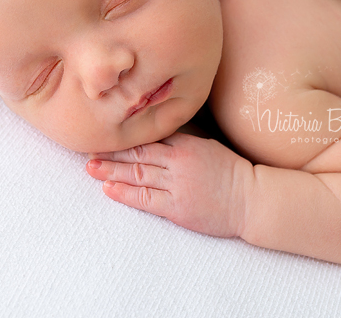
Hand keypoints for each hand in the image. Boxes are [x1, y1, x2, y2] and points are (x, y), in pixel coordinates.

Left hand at [86, 132, 253, 238]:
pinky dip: (126, 193)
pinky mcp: (177, 208)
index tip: (106, 132)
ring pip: (138, 174)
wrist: (252, 199)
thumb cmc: (232, 172)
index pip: (150, 137)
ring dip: (112, 171)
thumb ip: (184, 140)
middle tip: (88, 149)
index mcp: (187, 144)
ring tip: (91, 167)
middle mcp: (178, 162)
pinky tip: (109, 189)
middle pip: (138, 153)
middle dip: (112, 152)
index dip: (126, 136)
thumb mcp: (208, 146)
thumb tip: (160, 132)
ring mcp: (177, 185)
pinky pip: (146, 199)